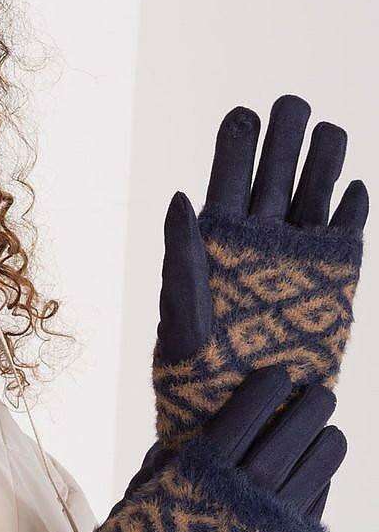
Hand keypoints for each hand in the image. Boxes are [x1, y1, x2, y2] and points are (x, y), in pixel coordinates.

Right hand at [16, 366, 343, 531]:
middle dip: (309, 407)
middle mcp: (242, 501)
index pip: (247, 413)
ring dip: (326, 446)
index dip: (267, 388)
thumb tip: (180, 439)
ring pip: (319, 472)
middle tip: (317, 390)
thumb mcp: (128, 513)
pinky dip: (321, 490)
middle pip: (295, 434)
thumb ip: (161, 473)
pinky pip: (317, 517)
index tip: (277, 372)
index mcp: (197, 478)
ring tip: (328, 431)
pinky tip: (318, 480)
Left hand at [153, 93, 367, 447]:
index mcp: (214, 242)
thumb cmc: (196, 383)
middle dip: (284, 136)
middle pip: (275, 171)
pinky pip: (347, 229)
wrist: (242, 425)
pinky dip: (351, 206)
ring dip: (322, 157)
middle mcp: (258, 240)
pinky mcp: (336, 277)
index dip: (236, 144)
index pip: (226, 177)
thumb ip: (183, 262)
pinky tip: (351, 187)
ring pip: (314, 190)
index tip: (243, 115)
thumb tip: (179, 198)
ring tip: (326, 131)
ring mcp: (298, 256)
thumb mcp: (184, 323)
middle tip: (292, 105)